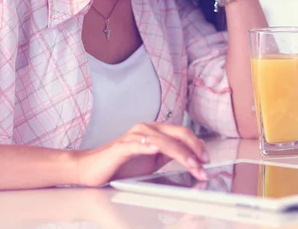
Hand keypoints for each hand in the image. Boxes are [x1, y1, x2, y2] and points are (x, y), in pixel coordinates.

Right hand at [74, 122, 210, 186]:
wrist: (91, 169)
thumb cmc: (120, 165)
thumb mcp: (151, 160)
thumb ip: (168, 155)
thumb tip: (191, 158)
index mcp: (155, 131)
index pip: (183, 134)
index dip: (197, 146)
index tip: (207, 160)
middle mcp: (147, 129)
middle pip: (178, 134)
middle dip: (195, 149)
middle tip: (204, 164)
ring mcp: (134, 136)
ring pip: (164, 141)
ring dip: (181, 154)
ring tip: (192, 165)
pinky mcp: (121, 147)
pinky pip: (137, 145)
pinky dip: (148, 147)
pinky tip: (157, 150)